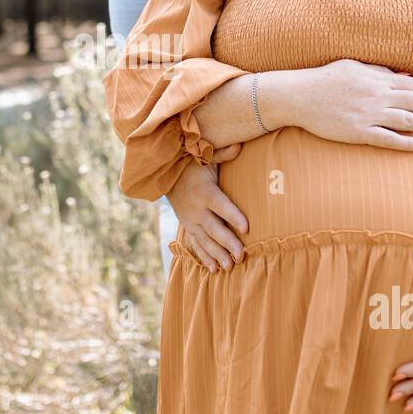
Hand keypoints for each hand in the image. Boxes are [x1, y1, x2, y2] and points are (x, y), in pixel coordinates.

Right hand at [165, 143, 247, 272]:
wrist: (165, 176)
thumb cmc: (192, 165)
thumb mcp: (205, 156)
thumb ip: (223, 153)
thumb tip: (240, 144)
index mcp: (205, 192)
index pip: (221, 206)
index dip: (234, 216)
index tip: (247, 227)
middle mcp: (197, 209)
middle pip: (214, 229)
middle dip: (228, 243)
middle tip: (242, 255)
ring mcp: (191, 221)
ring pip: (206, 241)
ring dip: (218, 255)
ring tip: (230, 267)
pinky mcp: (188, 227)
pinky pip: (196, 245)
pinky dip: (205, 257)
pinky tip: (215, 269)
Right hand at [279, 59, 412, 151]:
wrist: (299, 96)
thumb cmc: (324, 79)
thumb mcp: (354, 67)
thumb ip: (380, 72)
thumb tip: (404, 75)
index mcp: (377, 80)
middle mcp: (378, 97)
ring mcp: (369, 116)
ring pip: (409, 121)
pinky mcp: (359, 133)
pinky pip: (389, 139)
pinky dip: (408, 143)